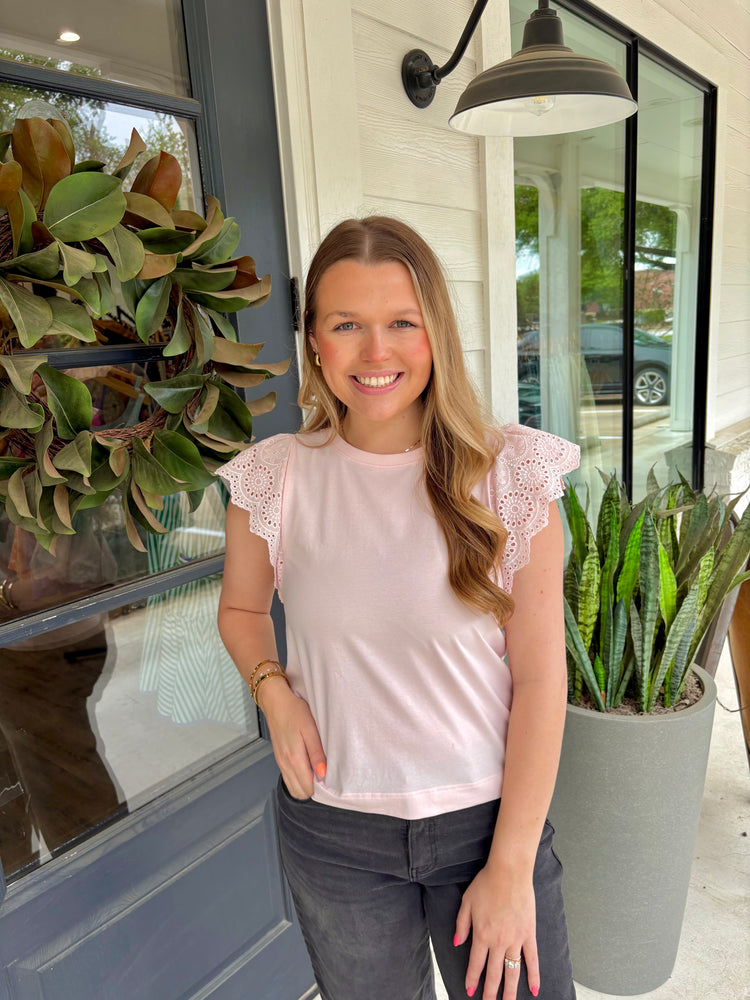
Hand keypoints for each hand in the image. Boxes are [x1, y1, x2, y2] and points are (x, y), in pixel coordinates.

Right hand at [258, 678, 326, 798]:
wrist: (276, 702)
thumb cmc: (294, 712)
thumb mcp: (310, 729)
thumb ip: (316, 753)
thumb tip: (323, 774)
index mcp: (294, 758)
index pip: (307, 789)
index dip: (320, 787)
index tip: (330, 777)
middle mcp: (285, 764)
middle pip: (300, 792)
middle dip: (313, 788)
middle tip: (325, 774)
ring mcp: (280, 763)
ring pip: (293, 788)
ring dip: (305, 785)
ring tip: (317, 770)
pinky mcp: (279, 759)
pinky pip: (288, 778)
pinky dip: (298, 779)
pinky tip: (307, 766)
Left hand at [454, 864, 538, 999]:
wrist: (509, 872)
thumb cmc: (486, 883)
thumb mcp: (466, 902)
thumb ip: (461, 924)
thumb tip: (457, 943)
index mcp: (481, 934)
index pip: (476, 964)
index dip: (472, 980)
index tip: (470, 992)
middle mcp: (498, 941)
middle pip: (493, 974)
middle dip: (490, 993)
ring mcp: (515, 939)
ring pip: (512, 971)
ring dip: (510, 991)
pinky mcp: (529, 934)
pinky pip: (532, 959)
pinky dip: (533, 975)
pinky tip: (534, 989)